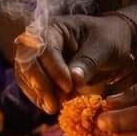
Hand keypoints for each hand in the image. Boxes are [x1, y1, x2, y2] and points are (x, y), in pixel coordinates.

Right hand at [13, 12, 136, 113]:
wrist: (112, 44)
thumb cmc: (109, 39)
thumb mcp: (105, 47)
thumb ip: (89, 62)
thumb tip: (74, 79)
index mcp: (56, 27)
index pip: (45, 47)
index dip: (54, 68)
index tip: (68, 86)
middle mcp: (41, 39)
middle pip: (28, 60)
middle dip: (39, 83)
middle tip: (54, 104)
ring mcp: (38, 55)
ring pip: (25, 73)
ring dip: (37, 92)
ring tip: (52, 108)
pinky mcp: (40, 71)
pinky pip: (30, 84)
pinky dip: (37, 96)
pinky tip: (49, 107)